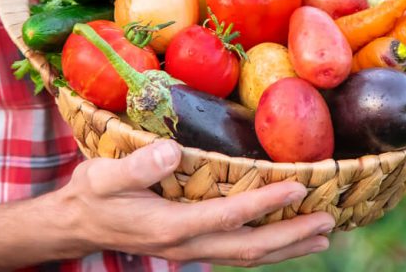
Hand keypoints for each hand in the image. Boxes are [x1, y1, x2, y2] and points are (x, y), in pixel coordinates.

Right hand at [54, 140, 333, 266]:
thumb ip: (137, 166)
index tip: (298, 186)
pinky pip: (238, 250)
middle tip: (328, 221)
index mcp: (171, 226)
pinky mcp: (193, 245)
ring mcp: (192, 249)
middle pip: (249, 247)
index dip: (265, 202)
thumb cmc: (93, 194)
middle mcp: (188, 245)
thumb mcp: (103, 175)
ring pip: (248, 255)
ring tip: (322, 235)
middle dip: (291, 235)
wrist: (77, 223)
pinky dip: (268, 246)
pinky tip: (286, 237)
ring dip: (287, 246)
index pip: (228, 215)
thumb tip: (173, 151)